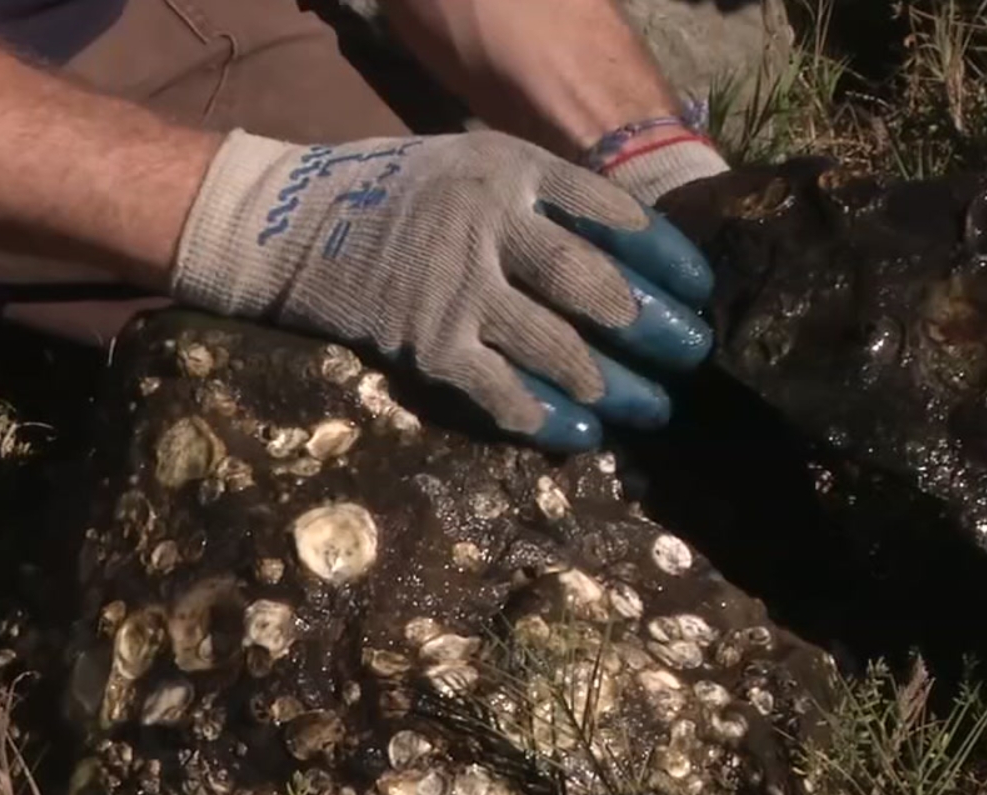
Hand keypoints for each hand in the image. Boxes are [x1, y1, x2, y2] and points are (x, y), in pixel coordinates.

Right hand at [169, 129, 715, 452]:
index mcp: (508, 169)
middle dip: (654, 327)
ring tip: (652, 407)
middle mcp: (486, 223)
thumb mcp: (468, 166)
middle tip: (692, 356)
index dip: (666, 255)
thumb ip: (535, 201)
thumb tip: (624, 257)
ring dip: (613, 384)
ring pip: (556, 346)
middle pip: (594, 284)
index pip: (611, 211)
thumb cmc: (389, 196)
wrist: (284, 226)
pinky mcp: (424, 343)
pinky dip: (545, 418)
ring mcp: (453, 287)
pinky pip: (500, 390)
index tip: (702, 289)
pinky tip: (581, 435)